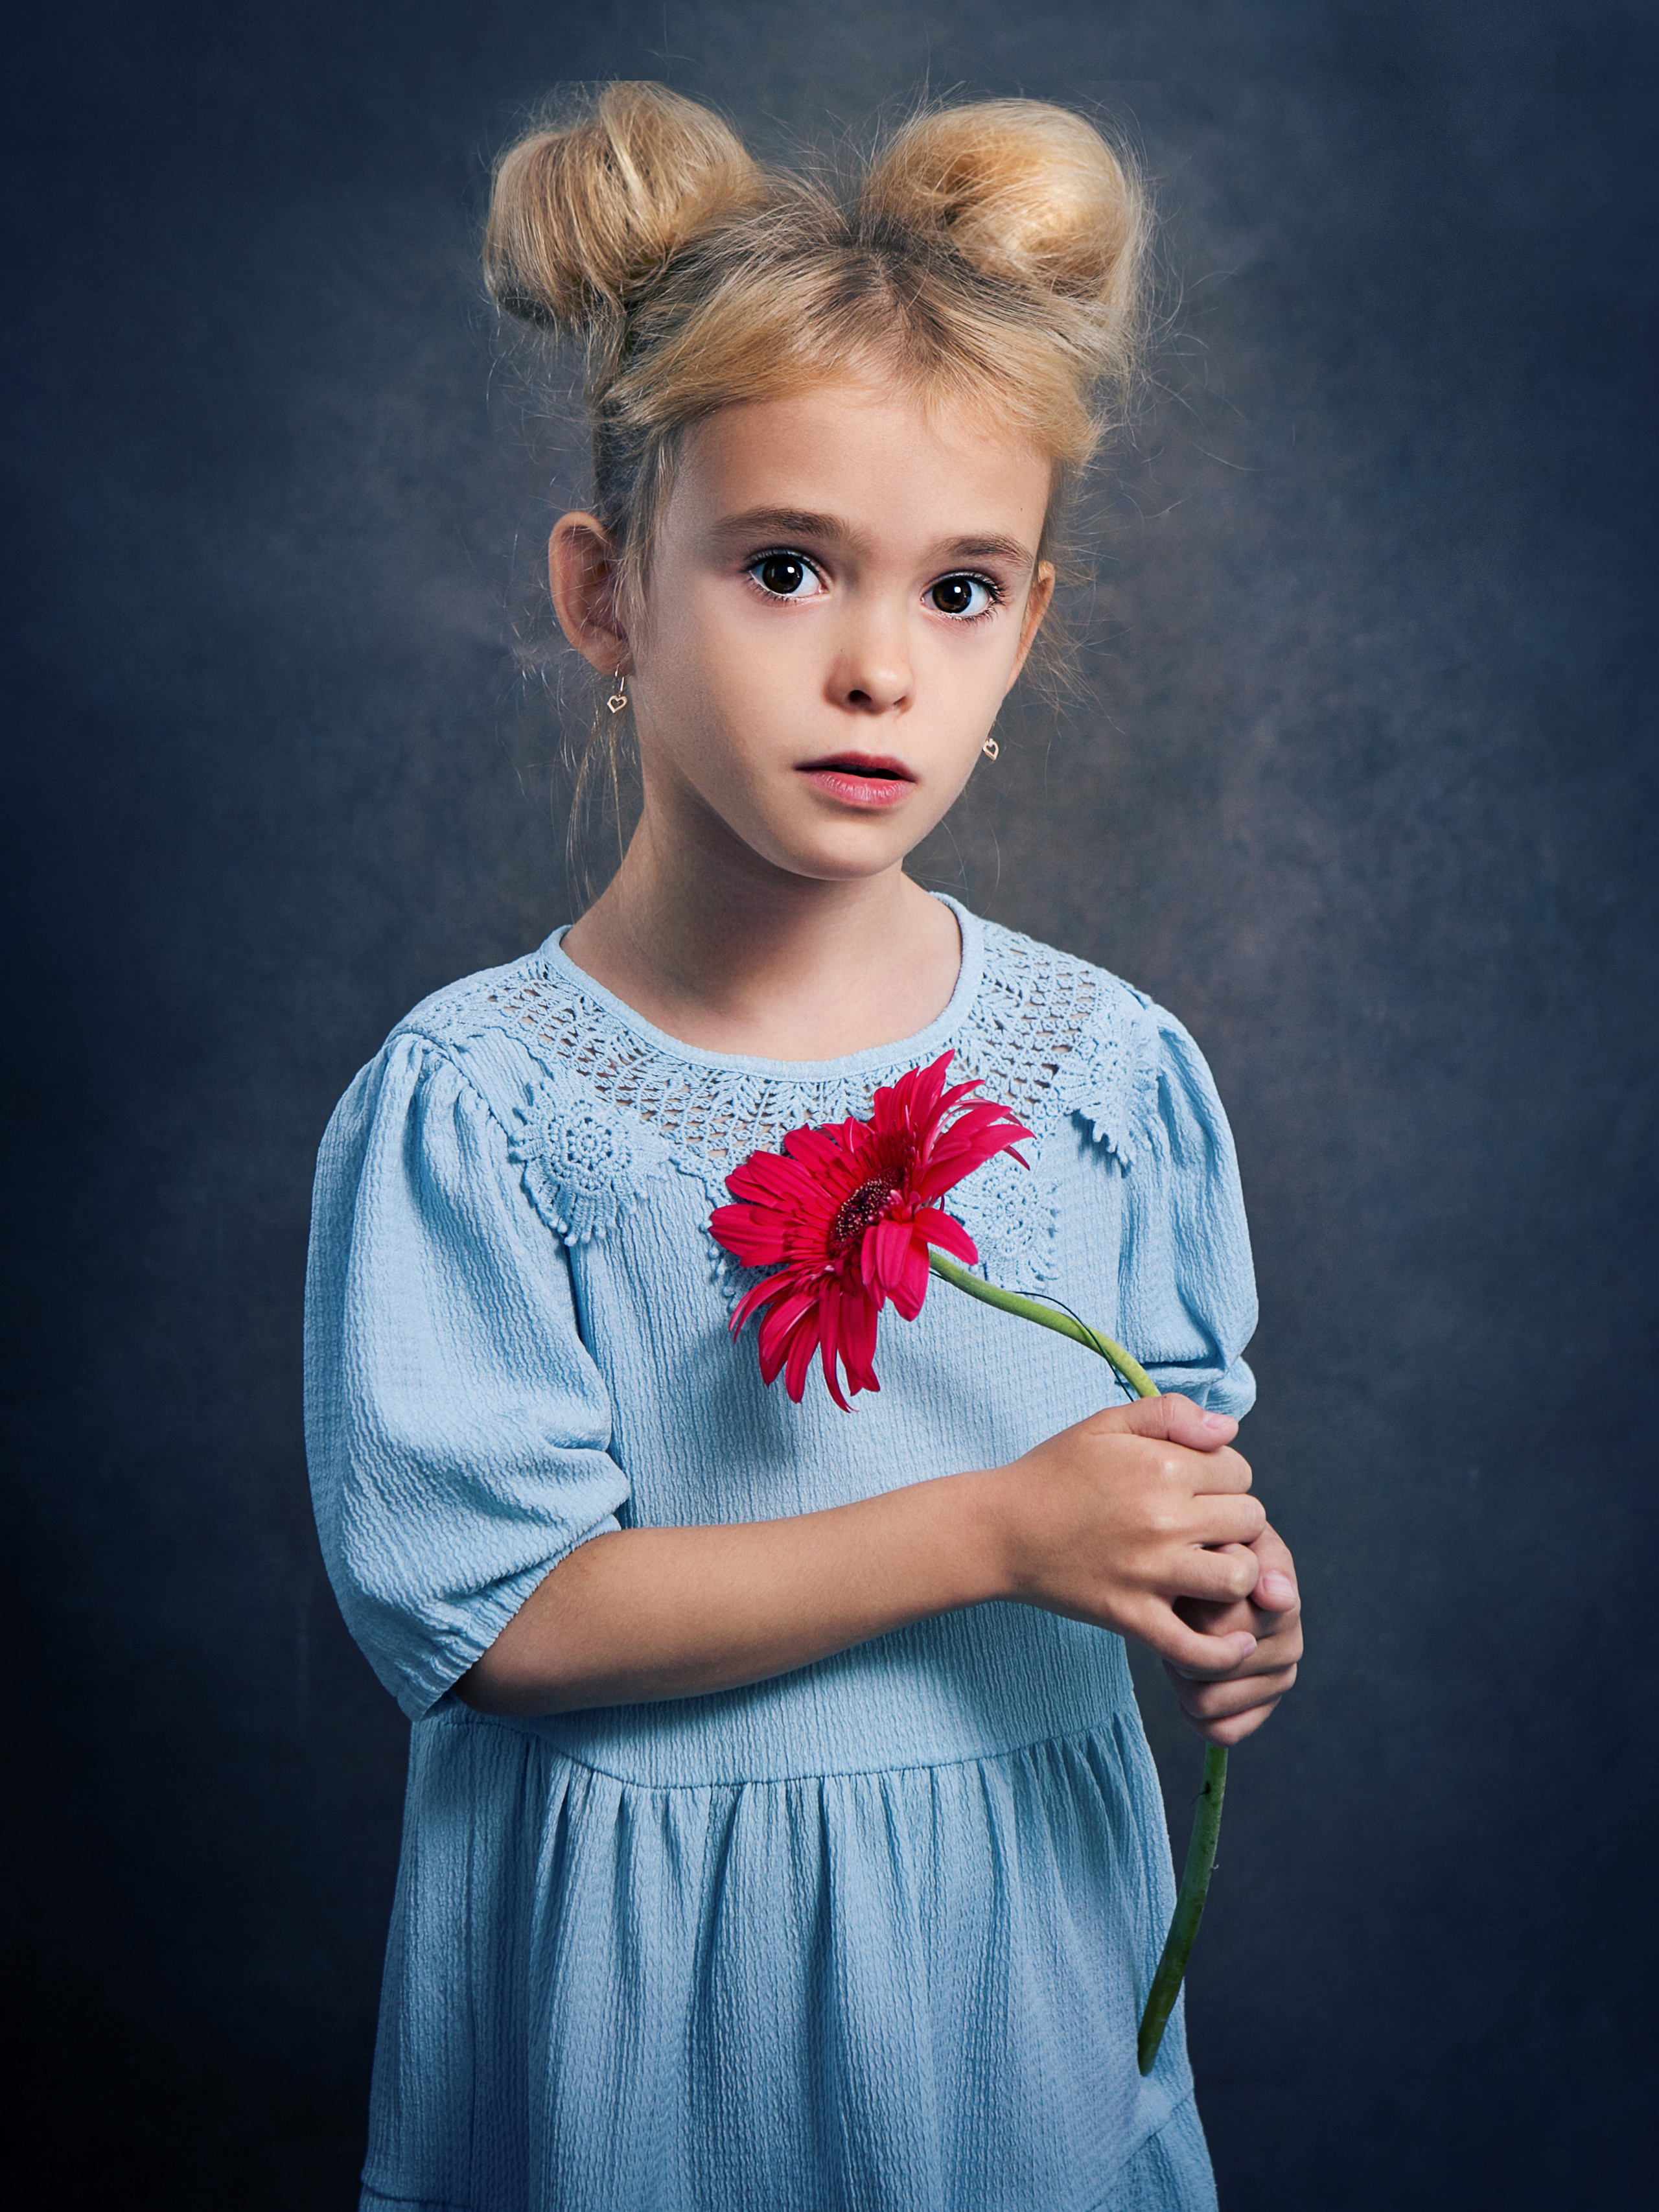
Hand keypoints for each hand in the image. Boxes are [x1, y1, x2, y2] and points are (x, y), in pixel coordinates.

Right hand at [989, 1393, 1266, 1674]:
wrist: (1000, 1529)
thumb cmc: (1055, 1472)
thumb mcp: (1106, 1424)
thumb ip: (1171, 1412)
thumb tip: (1228, 1430)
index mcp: (1162, 1466)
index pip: (1239, 1471)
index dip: (1225, 1477)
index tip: (1199, 1487)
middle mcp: (1163, 1518)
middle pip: (1250, 1520)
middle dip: (1237, 1520)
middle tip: (1207, 1527)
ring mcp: (1150, 1572)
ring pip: (1239, 1577)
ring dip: (1237, 1573)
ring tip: (1213, 1569)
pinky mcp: (1133, 1616)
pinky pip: (1197, 1647)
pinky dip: (1226, 1652)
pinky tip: (1236, 1641)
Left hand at [1161, 1522, 1302, 1744]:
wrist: (1203, 1568)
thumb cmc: (1210, 1551)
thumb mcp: (1227, 1539)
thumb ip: (1252, 1558)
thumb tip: (1276, 1595)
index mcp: (1283, 1602)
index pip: (1227, 1626)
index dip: (1197, 1610)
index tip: (1191, 1587)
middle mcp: (1290, 1645)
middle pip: (1213, 1664)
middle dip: (1182, 1640)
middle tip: (1175, 1615)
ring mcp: (1277, 1681)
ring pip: (1208, 1700)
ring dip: (1181, 1676)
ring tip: (1178, 1643)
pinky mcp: (1260, 1710)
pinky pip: (1222, 1732)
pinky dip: (1196, 1714)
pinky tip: (1187, 1683)